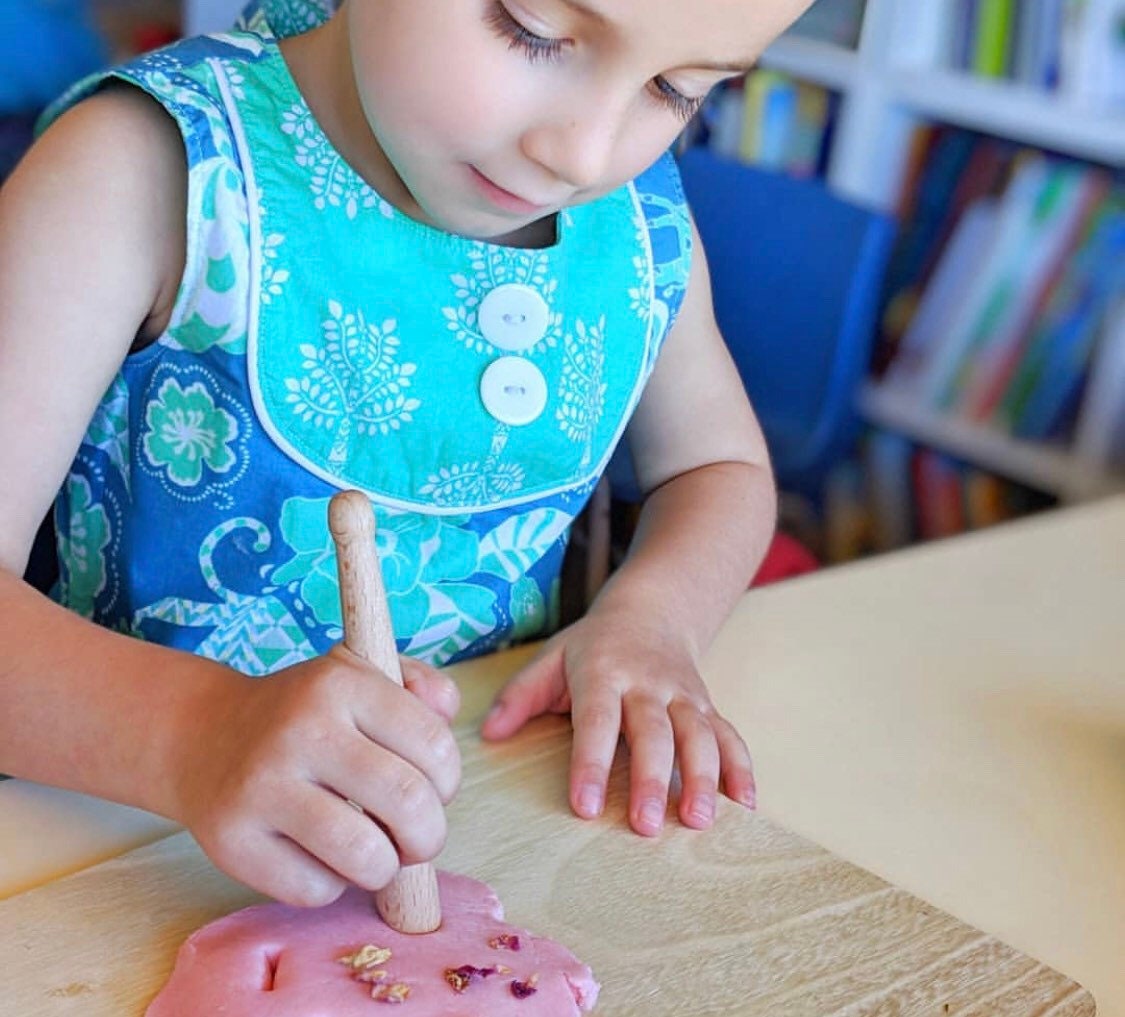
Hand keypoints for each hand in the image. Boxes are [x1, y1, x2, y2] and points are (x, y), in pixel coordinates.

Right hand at [168, 648, 460, 906]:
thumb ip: (420, 688)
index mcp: (341, 683)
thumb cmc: (306, 712)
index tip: (435, 790)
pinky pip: (315, 889)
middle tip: (417, 839)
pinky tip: (319, 858)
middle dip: (429, 835)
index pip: (434, 745)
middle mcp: (302, 729)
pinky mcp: (233, 841)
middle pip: (409, 803)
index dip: (449, 781)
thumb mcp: (362, 675)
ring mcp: (264, 786)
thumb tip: (447, 712)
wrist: (203, 736)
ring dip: (385, 868)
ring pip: (366, 856)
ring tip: (375, 854)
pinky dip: (331, 885)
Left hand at [481, 609, 754, 835]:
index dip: (590, 762)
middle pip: (654, 732)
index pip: (597, 720)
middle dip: (652, 779)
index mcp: (604, 673)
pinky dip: (740, 769)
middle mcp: (648, 684)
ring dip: (702, 778)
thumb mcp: (551, 658)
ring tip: (699, 821)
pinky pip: (729, 735)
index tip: (584, 806)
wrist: (652, 611)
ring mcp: (684, 695)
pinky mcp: (708, 707)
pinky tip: (745, 805)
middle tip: (647, 826)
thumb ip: (520, 695)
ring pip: (699, 735)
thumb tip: (488, 735)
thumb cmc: (592, 647)